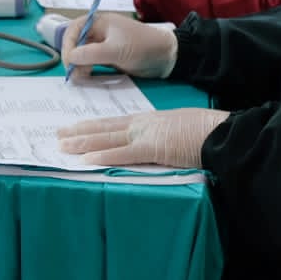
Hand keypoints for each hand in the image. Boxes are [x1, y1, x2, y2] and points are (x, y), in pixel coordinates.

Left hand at [57, 109, 229, 167]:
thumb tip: (158, 144)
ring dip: (83, 143)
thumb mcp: (180, 129)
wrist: (221, 131)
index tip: (77, 126)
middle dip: (80, 131)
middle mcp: (143, 124)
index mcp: (150, 120)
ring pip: (108, 138)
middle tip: (59, 134)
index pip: (116, 123)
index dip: (95, 125)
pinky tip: (87, 159)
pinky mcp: (152, 149)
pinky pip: (123, 154)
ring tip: (63, 146)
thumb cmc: (207, 131)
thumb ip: (164, 136)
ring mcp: (146, 135)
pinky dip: (104, 156)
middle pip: (105, 127)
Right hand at [62, 12, 176, 81]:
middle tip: (73, 74)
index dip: (67, 45)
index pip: (74, 30)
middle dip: (73, 57)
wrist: (166, 57)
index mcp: (100, 22)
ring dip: (79, 65)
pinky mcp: (109, 57)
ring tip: (81, 78)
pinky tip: (88, 77)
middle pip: (76, 43)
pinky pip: (92, 62)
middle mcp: (99, 32)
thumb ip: (91, 53)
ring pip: (83, 54)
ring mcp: (104, 45)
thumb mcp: (116, 50)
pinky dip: (87, 70)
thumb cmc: (142, 46)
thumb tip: (70, 58)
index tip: (69, 62)